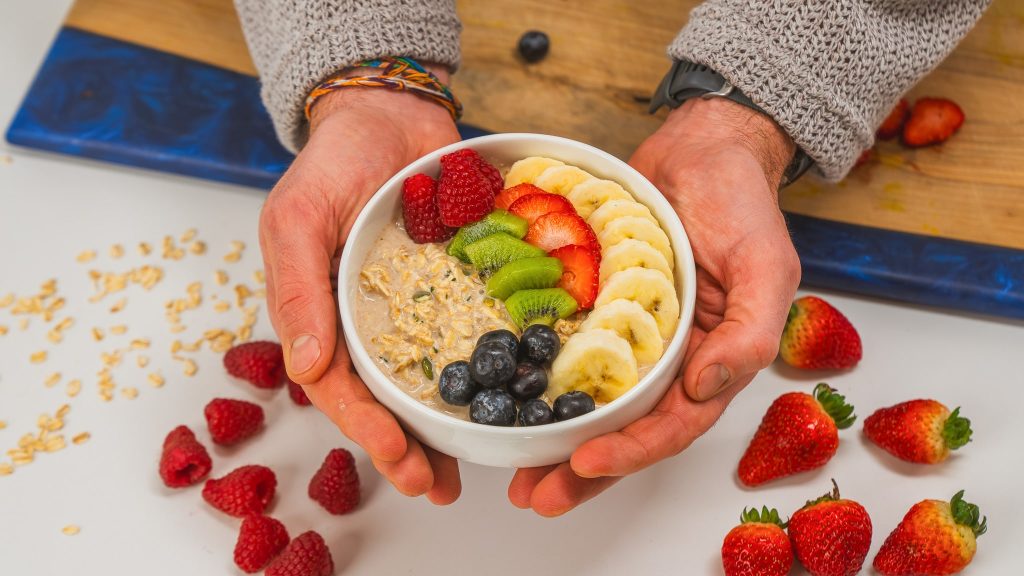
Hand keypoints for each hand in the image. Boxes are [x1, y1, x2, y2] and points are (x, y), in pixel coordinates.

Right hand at [259, 73, 462, 503]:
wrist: (390, 114)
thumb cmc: (333, 162)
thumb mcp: (298, 216)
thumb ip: (297, 286)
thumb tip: (306, 366)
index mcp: (322, 316)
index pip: (340, 386)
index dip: (367, 427)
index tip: (399, 457)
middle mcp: (367, 323)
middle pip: (385, 398)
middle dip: (407, 448)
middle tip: (436, 485)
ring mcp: (414, 308)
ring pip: (427, 380)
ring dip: (442, 428)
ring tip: (465, 469)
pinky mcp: (454, 289)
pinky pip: (469, 335)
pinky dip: (482, 371)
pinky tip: (503, 400)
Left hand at [508, 97, 801, 515]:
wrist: (703, 147)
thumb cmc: (743, 202)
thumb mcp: (766, 265)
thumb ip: (750, 333)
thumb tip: (706, 389)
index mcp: (711, 361)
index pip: (673, 424)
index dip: (631, 451)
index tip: (584, 463)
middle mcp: (666, 359)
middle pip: (623, 428)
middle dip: (581, 469)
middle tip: (535, 495)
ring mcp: (627, 335)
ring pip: (589, 401)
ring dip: (554, 438)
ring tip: (514, 471)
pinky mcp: (595, 306)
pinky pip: (565, 349)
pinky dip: (537, 377)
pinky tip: (502, 397)